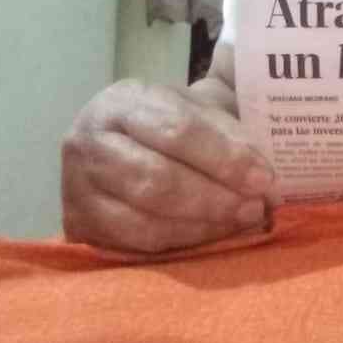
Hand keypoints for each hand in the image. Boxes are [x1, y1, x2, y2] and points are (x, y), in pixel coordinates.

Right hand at [62, 77, 274, 253]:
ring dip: (204, 222)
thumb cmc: (164, 122)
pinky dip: (182, 240)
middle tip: (257, 206)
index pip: (178, 130)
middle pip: (160, 177)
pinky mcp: (79, 223)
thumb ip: (226, 131)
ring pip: (148, 214)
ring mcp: (78, 185)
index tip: (264, 177)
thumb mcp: (193, 107)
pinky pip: (137, 241)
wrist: (113, 143)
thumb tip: (263, 174)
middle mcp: (90, 140)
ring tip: (243, 219)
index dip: (225, 157)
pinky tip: (212, 234)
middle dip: (217, 196)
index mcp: (124, 100)